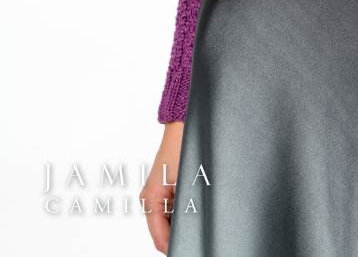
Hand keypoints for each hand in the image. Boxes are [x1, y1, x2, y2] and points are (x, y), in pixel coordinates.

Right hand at [140, 122, 184, 253]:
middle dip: (179, 231)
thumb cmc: (183, 147)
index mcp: (150, 200)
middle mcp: (150, 198)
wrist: (183, 124)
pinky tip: (193, 200)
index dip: (173, 246)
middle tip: (195, 225)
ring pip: (168, 220)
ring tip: (195, 205)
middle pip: (163, 230)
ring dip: (181, 219)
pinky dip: (182, 209)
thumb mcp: (186, 183)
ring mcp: (157, 192)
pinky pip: (172, 208)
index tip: (187, 248)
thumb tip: (186, 231)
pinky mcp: (165, 187)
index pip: (159, 238)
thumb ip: (184, 210)